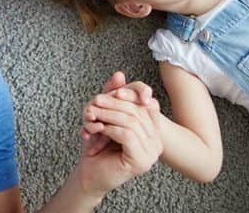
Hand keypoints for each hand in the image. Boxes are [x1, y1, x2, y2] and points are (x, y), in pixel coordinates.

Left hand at [74, 73, 162, 197]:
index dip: (133, 94)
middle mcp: (157, 142)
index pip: (149, 104)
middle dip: (116, 103)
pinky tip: (99, 127)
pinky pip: (127, 135)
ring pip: (132, 122)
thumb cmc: (99, 146)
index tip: (115, 90)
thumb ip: (115, 96)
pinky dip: (110, 128)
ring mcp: (152, 153)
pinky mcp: (141, 161)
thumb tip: (119, 73)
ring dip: (109, 114)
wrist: (91, 174)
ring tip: (93, 111)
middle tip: (96, 99)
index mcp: (154, 131)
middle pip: (139, 112)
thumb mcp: (107, 116)